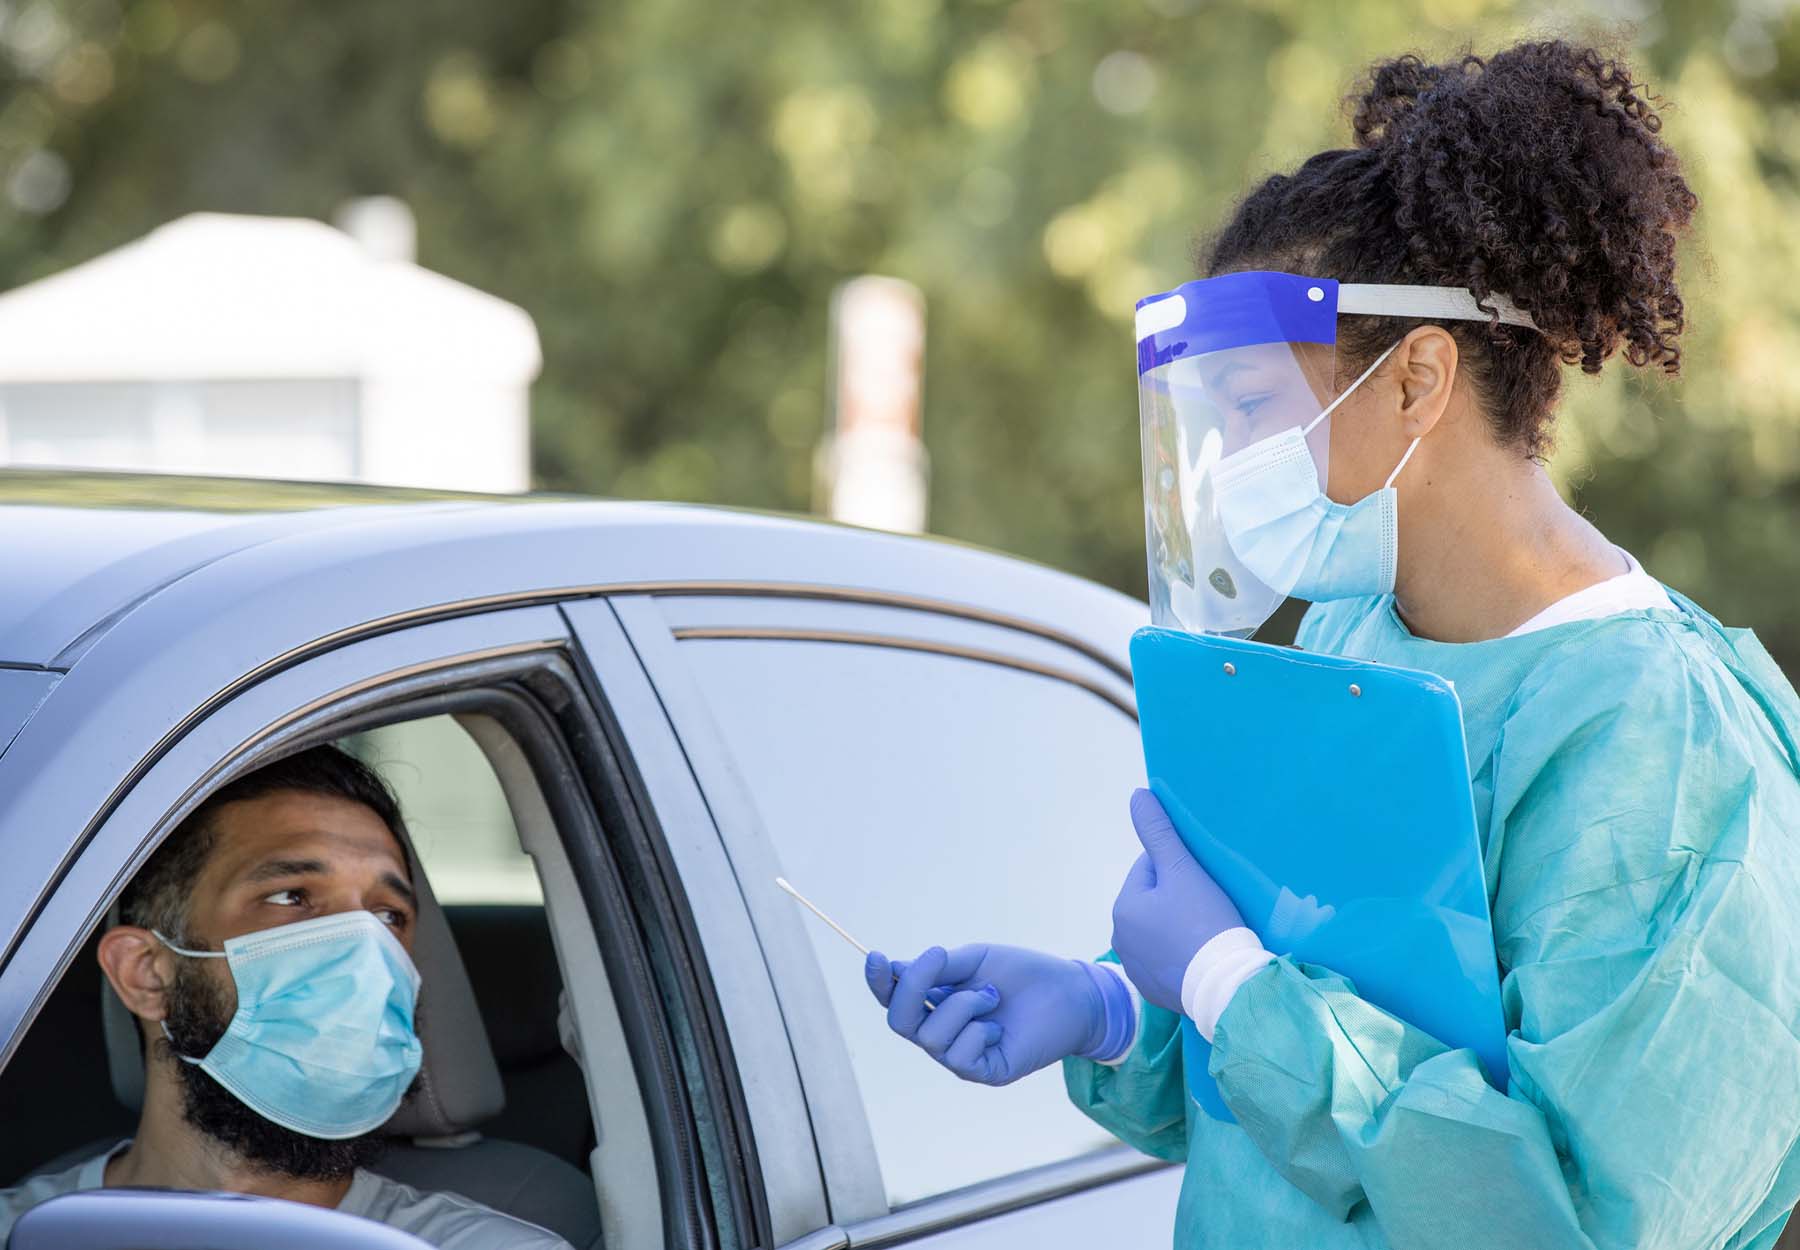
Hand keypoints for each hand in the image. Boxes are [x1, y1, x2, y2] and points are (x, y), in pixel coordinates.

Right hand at [864, 944, 1126, 1085]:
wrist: (1071, 992)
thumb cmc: (1023, 974)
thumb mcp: (976, 961)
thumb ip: (937, 968)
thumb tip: (895, 968)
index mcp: (935, 1003)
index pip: (894, 999)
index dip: (878, 982)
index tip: (876, 956)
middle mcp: (942, 1032)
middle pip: (899, 1021)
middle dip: (912, 987)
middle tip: (938, 957)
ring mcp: (960, 1056)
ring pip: (931, 1036)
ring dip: (962, 1005)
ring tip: (992, 995)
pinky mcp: (985, 1072)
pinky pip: (960, 1057)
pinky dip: (977, 1031)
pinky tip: (999, 1025)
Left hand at [1111, 788, 1244, 1013]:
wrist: (1228, 987)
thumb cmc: (1205, 923)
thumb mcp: (1183, 870)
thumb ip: (1159, 832)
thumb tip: (1137, 794)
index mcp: (1123, 908)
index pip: (1149, 869)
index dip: (1179, 869)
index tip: (1202, 883)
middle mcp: (1120, 940)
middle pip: (1153, 901)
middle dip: (1177, 898)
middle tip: (1209, 907)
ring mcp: (1136, 969)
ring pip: (1160, 930)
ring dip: (1178, 926)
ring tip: (1208, 931)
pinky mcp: (1154, 991)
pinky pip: (1167, 960)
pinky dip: (1181, 954)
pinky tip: (1202, 955)